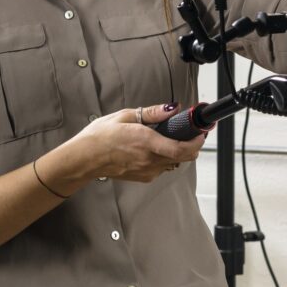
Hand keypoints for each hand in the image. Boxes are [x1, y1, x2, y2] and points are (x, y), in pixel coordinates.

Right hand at [80, 103, 204, 182]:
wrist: (84, 158)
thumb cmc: (100, 136)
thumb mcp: (125, 116)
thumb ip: (152, 113)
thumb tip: (172, 108)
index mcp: (146, 142)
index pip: (181, 148)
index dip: (196, 142)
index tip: (201, 133)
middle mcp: (149, 160)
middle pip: (183, 157)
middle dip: (191, 145)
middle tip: (190, 133)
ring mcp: (147, 171)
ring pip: (173, 162)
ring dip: (177, 152)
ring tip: (167, 139)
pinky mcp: (143, 177)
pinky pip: (162, 168)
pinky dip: (164, 158)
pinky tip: (153, 149)